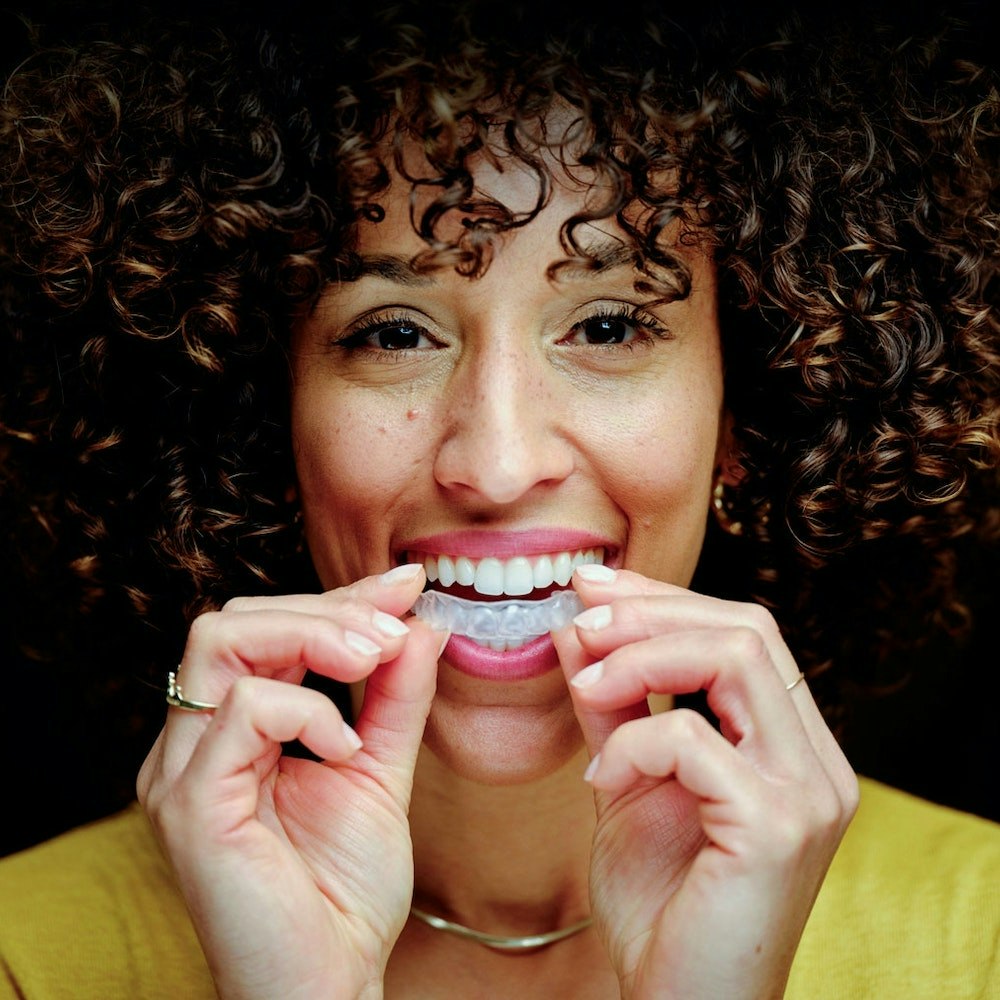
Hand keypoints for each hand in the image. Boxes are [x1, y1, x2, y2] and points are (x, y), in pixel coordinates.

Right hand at [137, 565, 444, 999]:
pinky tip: (346, 750)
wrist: (329, 982)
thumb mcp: (380, 767)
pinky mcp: (189, 805)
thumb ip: (394, 695)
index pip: (264, 628)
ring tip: (373, 665)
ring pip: (220, 642)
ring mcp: (181, 771)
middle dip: (325, 610)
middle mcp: (192, 742)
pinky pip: (241, 709)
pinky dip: (307, 709)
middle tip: (393, 633)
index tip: (405, 587)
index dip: (337, 598)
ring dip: (313, 637)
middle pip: (233, 620)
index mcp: (228, 731)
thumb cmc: (343, 888)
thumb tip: (417, 621)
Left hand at [552, 568, 857, 999]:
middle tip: (580, 622)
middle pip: (747, 629)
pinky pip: (693, 737)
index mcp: (792, 745)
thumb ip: (613, 704)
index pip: (744, 632)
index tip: (593, 589)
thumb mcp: (629, 779)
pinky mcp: (777, 827)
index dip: (666, 598)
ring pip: (736, 658)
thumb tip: (580, 626)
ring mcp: (808, 793)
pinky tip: (602, 776)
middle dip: (651, 612)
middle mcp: (817, 762)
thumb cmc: (661, 901)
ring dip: (642, 656)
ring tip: (585, 684)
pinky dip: (634, 740)